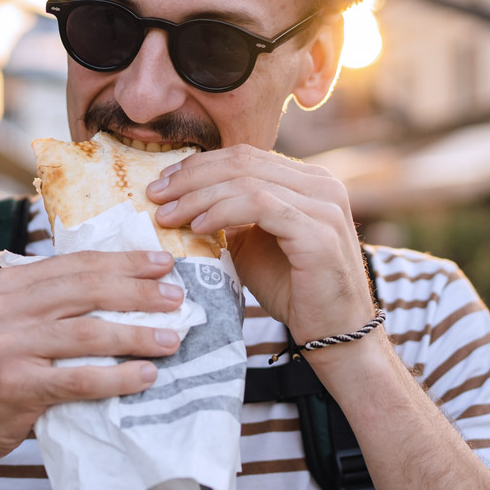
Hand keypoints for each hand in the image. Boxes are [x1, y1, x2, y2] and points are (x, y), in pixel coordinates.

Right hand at [0, 249, 183, 489]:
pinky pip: (78, 378)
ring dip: (136, 334)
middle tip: (177, 298)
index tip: (162, 264)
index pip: (74, 264)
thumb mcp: (7, 325)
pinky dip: (117, 376)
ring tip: (171, 339)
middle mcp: (3, 308)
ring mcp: (5, 346)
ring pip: (87, 332)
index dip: (123, 262)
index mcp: (5, 285)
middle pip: (86, 291)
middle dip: (138, 292)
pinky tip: (145, 376)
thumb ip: (48, 306)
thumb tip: (119, 290)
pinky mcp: (14, 385)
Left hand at [148, 145, 373, 346]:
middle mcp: (321, 184)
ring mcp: (324, 205)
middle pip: (243, 161)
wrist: (334, 333)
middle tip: (155, 195)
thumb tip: (180, 202)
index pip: (245, 156)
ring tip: (168, 215)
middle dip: (191, 177)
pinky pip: (260, 206)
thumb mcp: (253, 245)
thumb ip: (228, 218)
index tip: (163, 184)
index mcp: (308, 181)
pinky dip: (223, 212)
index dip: (199, 165)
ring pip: (247, 181)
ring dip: (199, 196)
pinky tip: (198, 227)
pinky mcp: (318, 230)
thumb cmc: (293, 291)